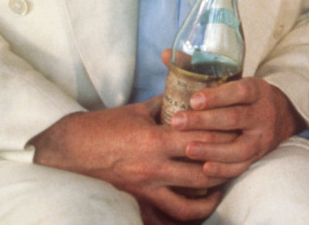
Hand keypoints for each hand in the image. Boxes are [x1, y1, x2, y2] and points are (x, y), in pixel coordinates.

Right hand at [29, 98, 229, 221]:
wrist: (67, 150)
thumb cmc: (101, 127)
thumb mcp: (136, 111)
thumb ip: (165, 106)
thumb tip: (187, 96)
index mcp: (156, 139)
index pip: (202, 139)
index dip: (225, 136)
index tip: (240, 131)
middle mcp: (154, 167)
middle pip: (203, 171)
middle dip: (226, 166)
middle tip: (241, 158)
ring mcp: (146, 188)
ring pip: (189, 201)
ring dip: (210, 194)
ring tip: (224, 184)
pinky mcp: (137, 200)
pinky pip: (167, 214)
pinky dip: (186, 213)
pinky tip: (198, 204)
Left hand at [169, 75, 300, 179]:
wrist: (280, 116)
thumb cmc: (245, 97)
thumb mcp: (234, 79)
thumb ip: (200, 69)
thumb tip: (166, 55)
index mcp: (257, 90)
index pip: (240, 91)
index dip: (217, 96)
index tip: (193, 100)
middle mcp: (263, 113)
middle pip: (234, 118)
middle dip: (204, 122)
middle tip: (177, 122)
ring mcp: (262, 137)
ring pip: (238, 146)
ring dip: (212, 148)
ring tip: (187, 148)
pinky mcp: (258, 156)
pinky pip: (241, 166)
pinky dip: (223, 169)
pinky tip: (203, 168)